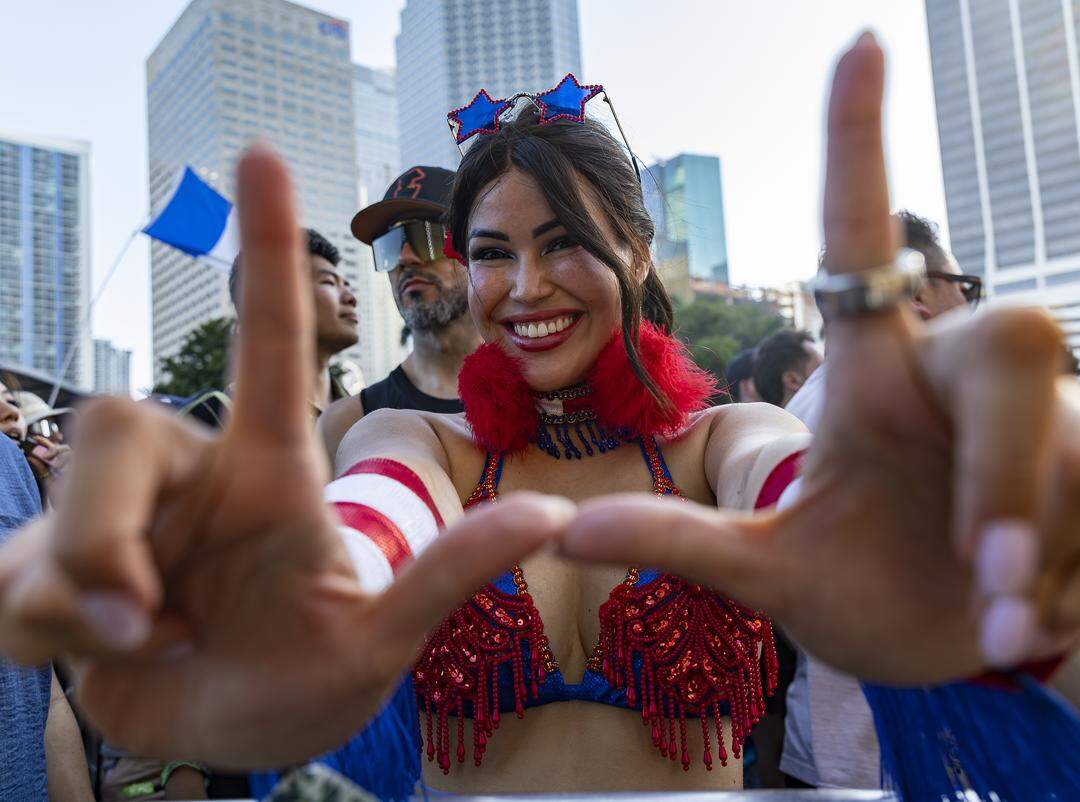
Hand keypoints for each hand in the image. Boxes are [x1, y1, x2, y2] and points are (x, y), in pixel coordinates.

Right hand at [0, 146, 571, 767]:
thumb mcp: (379, 642)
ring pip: (58, 517)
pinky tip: (104, 657)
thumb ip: (444, 579)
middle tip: (154, 620)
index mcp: (271, 470)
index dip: (266, 251)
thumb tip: (550, 516)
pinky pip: (17, 581)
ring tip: (157, 646)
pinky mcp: (48, 570)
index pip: (268, 343)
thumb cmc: (308, 679)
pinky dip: (51, 634)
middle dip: (106, 532)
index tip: (263, 153)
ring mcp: (116, 520)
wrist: (222, 740)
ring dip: (87, 602)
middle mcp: (190, 475)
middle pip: (115, 426)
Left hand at [561, 32, 1079, 683]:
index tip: (856, 43)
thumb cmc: (859, 586)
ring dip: (1033, 564)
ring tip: (993, 617)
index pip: (860, 243)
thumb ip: (679, 543)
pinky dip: (1071, 595)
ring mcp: (1061, 424)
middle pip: (1015, 342)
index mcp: (875, 373)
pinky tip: (1036, 616)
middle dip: (1006, 473)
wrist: (950, 651)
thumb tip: (558, 526)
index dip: (856, 148)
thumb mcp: (769, 573)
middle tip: (987, 575)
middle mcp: (962, 376)